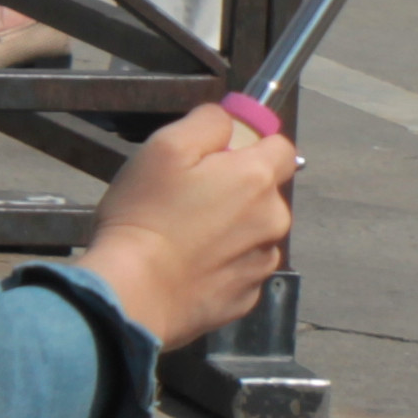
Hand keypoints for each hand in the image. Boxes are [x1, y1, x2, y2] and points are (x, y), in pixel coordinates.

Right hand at [74, 103, 297, 348]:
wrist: (136, 292)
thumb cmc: (146, 214)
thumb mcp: (165, 147)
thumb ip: (207, 122)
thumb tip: (230, 120)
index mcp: (257, 179)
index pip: (281, 146)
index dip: (250, 143)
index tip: (216, 154)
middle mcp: (274, 221)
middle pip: (266, 191)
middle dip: (237, 188)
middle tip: (189, 196)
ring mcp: (263, 263)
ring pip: (255, 231)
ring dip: (233, 228)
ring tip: (187, 235)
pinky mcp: (248, 298)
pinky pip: (242, 268)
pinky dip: (224, 263)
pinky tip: (191, 265)